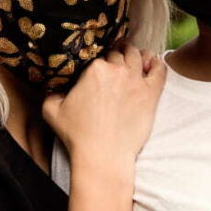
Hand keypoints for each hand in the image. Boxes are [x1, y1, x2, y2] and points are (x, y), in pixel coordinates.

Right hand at [42, 45, 165, 173]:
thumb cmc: (78, 135)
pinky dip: (157, 63)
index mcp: (94, 69)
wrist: (103, 155)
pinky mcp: (151, 94)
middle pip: (118, 54)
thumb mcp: (51, 110)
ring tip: (134, 60)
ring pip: (137, 57)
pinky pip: (159, 70)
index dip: (98, 61)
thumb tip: (54, 85)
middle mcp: (117, 70)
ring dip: (134, 55)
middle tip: (114, 65)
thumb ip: (51, 92)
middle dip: (116, 57)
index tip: (98, 69)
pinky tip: (153, 64)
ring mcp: (136, 81)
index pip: (99, 55)